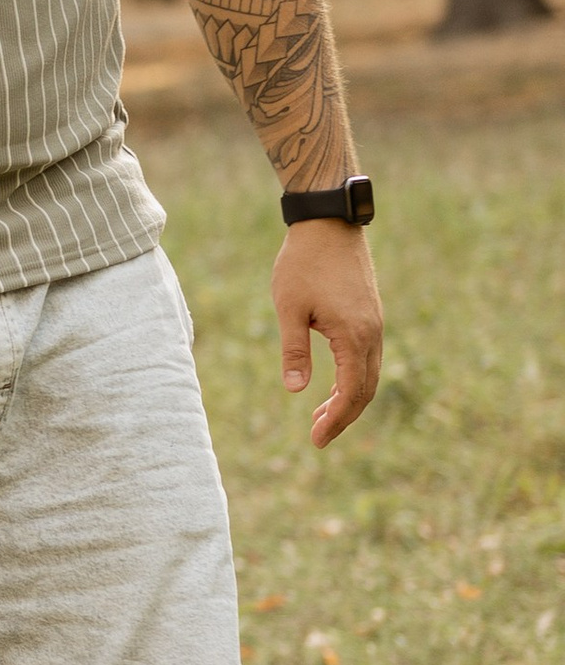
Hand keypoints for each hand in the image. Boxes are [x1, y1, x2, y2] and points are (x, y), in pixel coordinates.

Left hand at [273, 219, 382, 447]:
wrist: (329, 223)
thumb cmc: (304, 262)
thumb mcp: (290, 308)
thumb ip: (294, 350)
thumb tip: (296, 391)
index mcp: (354, 336)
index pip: (351, 393)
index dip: (335, 420)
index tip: (317, 441)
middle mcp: (372, 334)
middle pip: (365, 389)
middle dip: (343, 417)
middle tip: (318, 438)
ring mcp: (375, 324)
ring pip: (369, 374)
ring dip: (348, 399)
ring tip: (321, 416)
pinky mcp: (370, 315)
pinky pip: (367, 358)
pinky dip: (353, 378)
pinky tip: (332, 385)